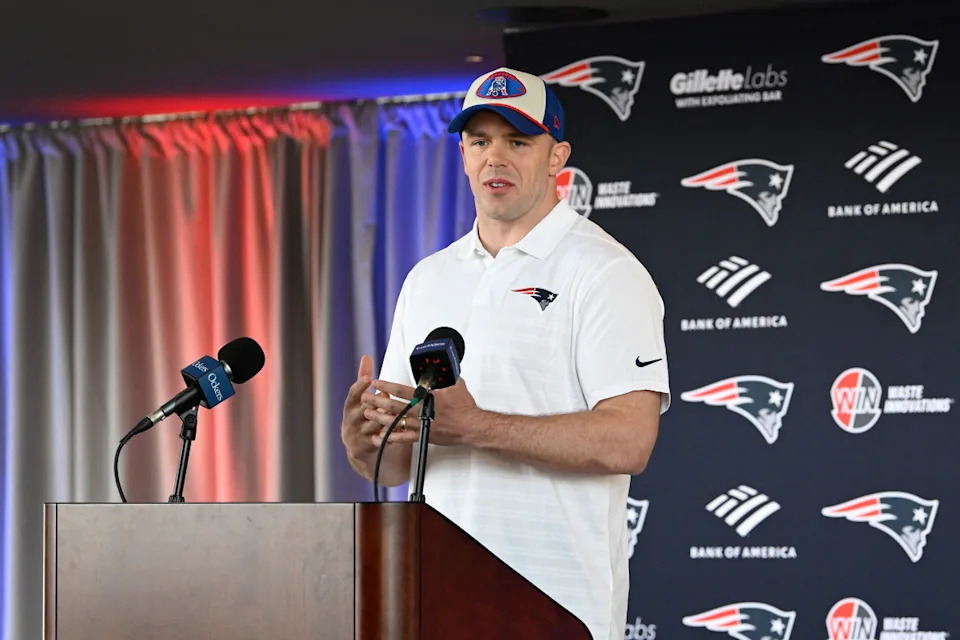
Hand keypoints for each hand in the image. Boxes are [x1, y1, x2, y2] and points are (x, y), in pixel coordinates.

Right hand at [341, 354, 389, 454]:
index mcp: (350, 406)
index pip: (352, 394)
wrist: (357, 443)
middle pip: (364, 408)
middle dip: (376, 402)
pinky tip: (400, 429)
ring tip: (397, 411)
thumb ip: (363, 378)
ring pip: (375, 424)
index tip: (368, 379)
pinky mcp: (369, 444)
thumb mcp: (359, 398)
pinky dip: (391, 434)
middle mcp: (352, 419)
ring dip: (386, 417)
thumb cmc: (361, 415)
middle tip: (386, 395)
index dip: (360, 386)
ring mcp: (360, 433)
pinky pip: (381, 439)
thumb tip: (366, 357)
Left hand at [368, 377, 482, 446]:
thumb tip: (440, 369)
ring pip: (395, 422)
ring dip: (379, 418)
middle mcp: (420, 412)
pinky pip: (403, 438)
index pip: (401, 391)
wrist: (471, 427)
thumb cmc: (464, 408)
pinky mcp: (422, 436)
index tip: (376, 383)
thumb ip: (444, 377)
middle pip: (393, 406)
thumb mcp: (455, 385)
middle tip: (365, 399)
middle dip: (377, 402)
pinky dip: (391, 437)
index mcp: (426, 398)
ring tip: (369, 414)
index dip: (386, 386)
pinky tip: (381, 435)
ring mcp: (420, 425)